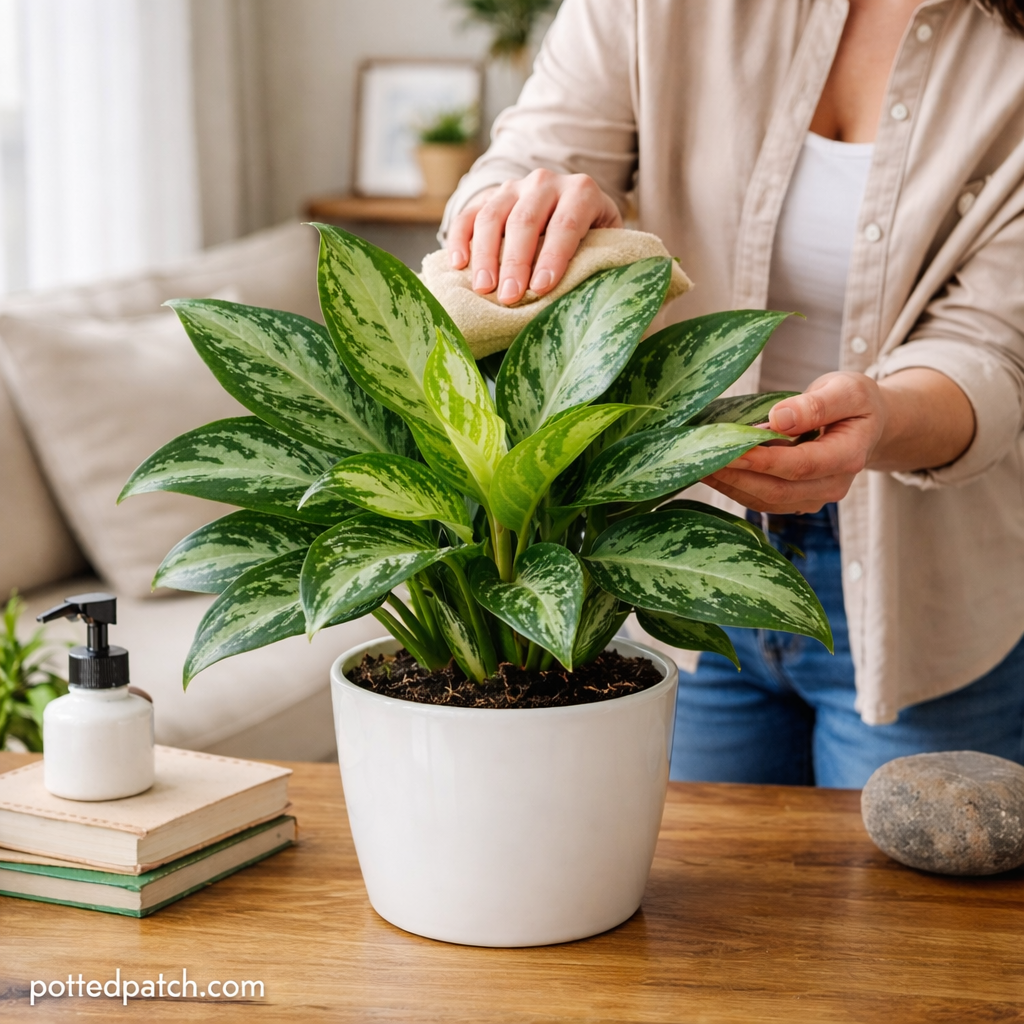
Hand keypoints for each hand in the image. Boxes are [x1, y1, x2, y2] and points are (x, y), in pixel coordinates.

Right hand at [446, 169, 622, 305]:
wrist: (566, 206)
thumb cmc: (590, 237)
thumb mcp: (605, 242)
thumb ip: (604, 259)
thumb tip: (603, 294)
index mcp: (581, 192)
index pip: (566, 223)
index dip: (553, 256)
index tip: (541, 288)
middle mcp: (545, 183)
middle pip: (525, 220)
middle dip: (516, 262)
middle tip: (509, 297)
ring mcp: (513, 188)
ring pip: (492, 217)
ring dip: (485, 255)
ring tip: (484, 289)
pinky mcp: (487, 198)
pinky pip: (467, 215)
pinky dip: (459, 239)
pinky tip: (458, 264)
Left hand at [703, 368, 974, 513]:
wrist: (867, 424)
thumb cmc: (854, 401)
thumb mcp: (846, 389)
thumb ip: (817, 404)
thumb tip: (779, 417)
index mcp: (848, 456)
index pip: (799, 465)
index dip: (761, 460)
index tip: (727, 446)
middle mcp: (832, 486)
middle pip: (777, 490)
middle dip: (735, 475)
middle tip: (698, 457)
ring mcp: (814, 498)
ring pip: (766, 501)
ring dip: (729, 485)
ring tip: (696, 463)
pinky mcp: (797, 500)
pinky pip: (762, 501)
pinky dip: (735, 488)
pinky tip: (711, 470)